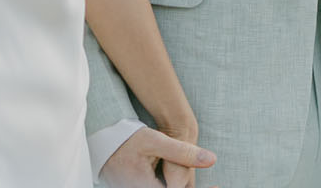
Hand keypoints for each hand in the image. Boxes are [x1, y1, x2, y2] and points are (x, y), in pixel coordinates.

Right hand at [99, 126, 215, 187]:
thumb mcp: (155, 140)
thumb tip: (211, 159)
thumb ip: (182, 152)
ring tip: (204, 182)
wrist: (101, 140)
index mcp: (143, 185)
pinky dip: (173, 185)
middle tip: (216, 184)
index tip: (218, 186)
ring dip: (183, 185)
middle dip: (190, 187)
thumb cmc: (126, 138)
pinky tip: (183, 181)